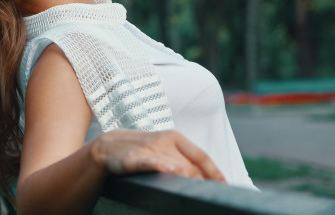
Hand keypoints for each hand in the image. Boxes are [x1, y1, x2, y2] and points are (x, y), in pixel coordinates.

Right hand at [90, 129, 225, 181]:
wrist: (110, 145)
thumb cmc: (143, 149)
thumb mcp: (165, 149)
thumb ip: (184, 160)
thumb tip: (207, 178)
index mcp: (175, 138)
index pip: (201, 156)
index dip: (214, 172)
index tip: (225, 186)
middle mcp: (165, 142)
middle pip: (190, 167)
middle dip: (201, 183)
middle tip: (208, 197)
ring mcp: (149, 149)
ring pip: (175, 168)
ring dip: (186, 180)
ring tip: (195, 194)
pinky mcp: (133, 159)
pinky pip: (148, 163)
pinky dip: (159, 166)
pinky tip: (169, 171)